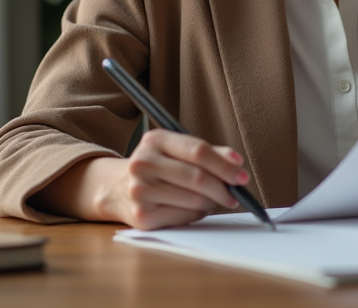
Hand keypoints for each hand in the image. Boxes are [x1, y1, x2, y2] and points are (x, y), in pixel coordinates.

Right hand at [39, 130, 251, 229]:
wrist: (116, 188)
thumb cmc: (157, 166)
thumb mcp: (176, 150)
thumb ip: (208, 153)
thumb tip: (236, 163)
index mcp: (155, 140)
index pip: (198, 151)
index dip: (224, 165)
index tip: (242, 176)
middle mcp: (143, 163)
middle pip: (197, 177)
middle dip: (223, 188)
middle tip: (235, 195)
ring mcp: (140, 191)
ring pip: (194, 200)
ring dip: (210, 202)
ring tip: (210, 200)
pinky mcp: (142, 216)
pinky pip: (183, 217)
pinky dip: (196, 214)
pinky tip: (191, 208)